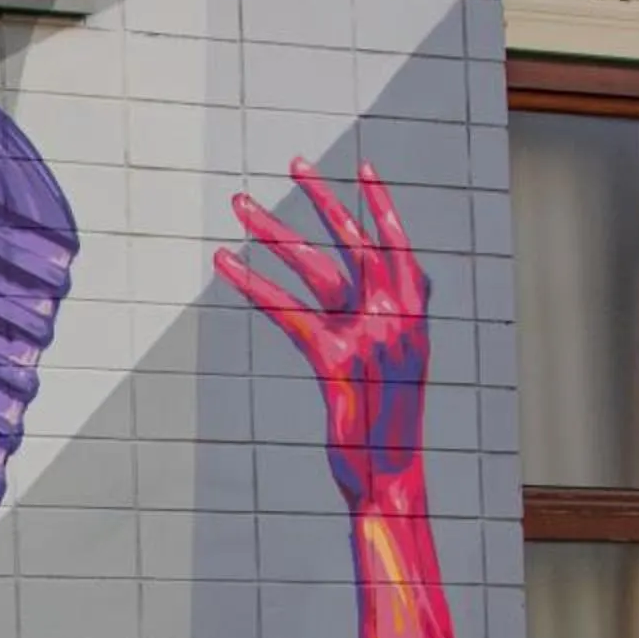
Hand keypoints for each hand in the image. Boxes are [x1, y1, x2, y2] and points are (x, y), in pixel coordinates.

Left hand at [216, 160, 429, 504]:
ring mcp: (368, 337)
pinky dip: (252, 285)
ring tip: (241, 206)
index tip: (361, 168)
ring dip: (273, 231)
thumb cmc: (389, 422)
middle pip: (353, 242)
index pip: (397, 245)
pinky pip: (287, 312)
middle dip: (319, 199)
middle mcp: (397, 317)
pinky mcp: (334, 361)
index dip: (379, 205)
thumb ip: (402, 316)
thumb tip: (403, 278)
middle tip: (292, 163)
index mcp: (415, 314)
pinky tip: (224, 266)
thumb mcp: (406, 362)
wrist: (390, 475)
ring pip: (314, 268)